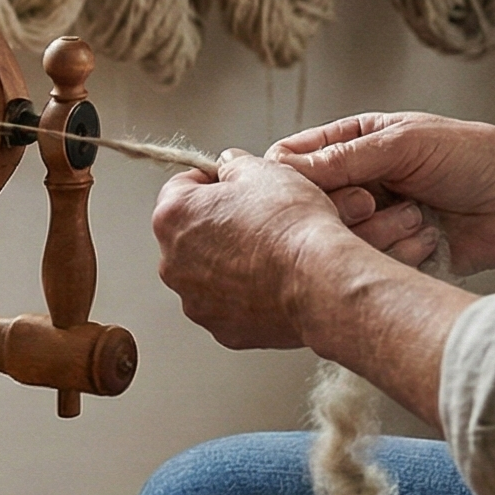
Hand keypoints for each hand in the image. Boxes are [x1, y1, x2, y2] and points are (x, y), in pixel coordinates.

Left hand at [151, 150, 355, 350]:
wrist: (322, 281)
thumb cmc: (292, 227)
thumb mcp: (264, 171)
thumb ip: (235, 165)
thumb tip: (229, 165)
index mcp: (173, 217)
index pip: (180, 188)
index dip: (211, 182)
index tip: (233, 185)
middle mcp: (173, 263)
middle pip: (191, 235)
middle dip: (219, 226)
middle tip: (258, 221)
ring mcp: (195, 301)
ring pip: (208, 274)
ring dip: (230, 263)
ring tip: (271, 255)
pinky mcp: (222, 329)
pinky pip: (229, 306)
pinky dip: (246, 296)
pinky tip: (275, 284)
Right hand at [272, 113, 494, 275]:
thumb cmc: (474, 158)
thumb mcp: (403, 144)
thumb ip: (342, 158)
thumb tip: (281, 168)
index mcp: (352, 146)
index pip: (292, 162)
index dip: (289, 179)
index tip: (307, 189)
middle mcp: (356, 186)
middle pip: (308, 208)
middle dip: (339, 208)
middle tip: (369, 203)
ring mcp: (372, 223)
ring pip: (335, 241)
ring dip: (376, 231)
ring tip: (416, 217)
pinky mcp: (390, 256)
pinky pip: (367, 264)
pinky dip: (396, 251)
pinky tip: (427, 236)